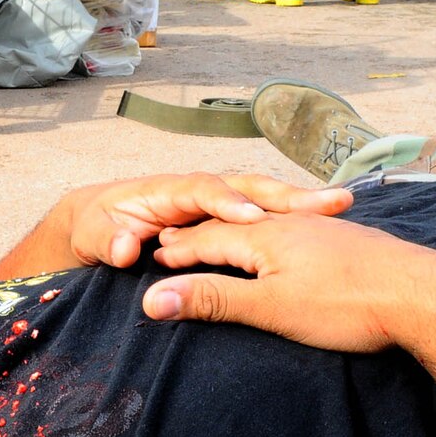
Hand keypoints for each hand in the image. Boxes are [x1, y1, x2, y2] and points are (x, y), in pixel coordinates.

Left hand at [67, 175, 352, 272]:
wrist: (94, 220)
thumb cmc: (97, 227)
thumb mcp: (95, 235)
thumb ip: (109, 241)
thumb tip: (122, 250)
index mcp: (168, 190)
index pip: (203, 189)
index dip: (226, 202)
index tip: (251, 217)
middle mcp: (199, 191)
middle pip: (249, 186)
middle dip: (285, 193)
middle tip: (325, 204)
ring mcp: (217, 203)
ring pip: (264, 198)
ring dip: (300, 203)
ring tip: (340, 206)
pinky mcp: (228, 220)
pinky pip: (267, 217)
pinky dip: (296, 219)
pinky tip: (330, 226)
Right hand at [144, 211, 435, 352]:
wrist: (427, 295)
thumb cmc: (347, 305)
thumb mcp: (271, 307)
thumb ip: (212, 300)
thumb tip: (152, 300)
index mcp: (265, 236)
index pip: (207, 239)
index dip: (178, 251)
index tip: (151, 257)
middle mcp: (290, 224)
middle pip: (233, 226)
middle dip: (201, 235)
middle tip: (171, 242)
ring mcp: (322, 230)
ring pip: (266, 226)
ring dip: (237, 232)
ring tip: (223, 238)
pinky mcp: (348, 242)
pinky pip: (295, 231)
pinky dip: (273, 237)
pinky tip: (286, 247)